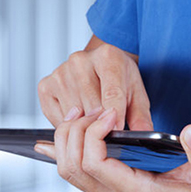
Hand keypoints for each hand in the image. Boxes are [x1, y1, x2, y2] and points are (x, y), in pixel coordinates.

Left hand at [35, 110, 190, 191]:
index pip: (94, 164)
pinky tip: (49, 142)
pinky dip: (63, 154)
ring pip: (69, 172)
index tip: (109, 113)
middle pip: (72, 167)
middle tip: (90, 110)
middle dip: (74, 133)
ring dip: (68, 140)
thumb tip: (190, 132)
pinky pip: (75, 176)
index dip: (93, 133)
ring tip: (81, 115)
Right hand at [38, 36, 152, 129]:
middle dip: (101, 123)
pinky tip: (79, 115)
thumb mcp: (136, 93)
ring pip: (74, 115)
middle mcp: (80, 61)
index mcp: (107, 56)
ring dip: (85, 124)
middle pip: (91, 106)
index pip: (111, 93)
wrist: (100, 64)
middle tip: (108, 128)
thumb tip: (144, 135)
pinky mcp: (46, 85)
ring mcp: (61, 72)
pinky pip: (57, 118)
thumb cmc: (119, 78)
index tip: (117, 133)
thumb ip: (141, 115)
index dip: (116, 118)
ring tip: (94, 119)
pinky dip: (69, 124)